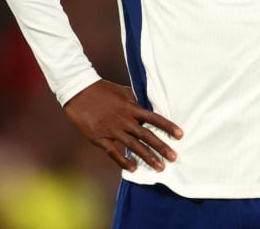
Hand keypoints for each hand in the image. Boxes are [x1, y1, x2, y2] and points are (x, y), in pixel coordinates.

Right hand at [63, 79, 182, 172]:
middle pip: (147, 135)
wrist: (78, 91)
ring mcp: (112, 129)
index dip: (168, 127)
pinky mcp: (99, 137)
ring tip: (160, 167)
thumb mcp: (123, 92)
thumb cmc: (102, 90)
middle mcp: (125, 119)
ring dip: (148, 157)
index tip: (180, 135)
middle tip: (174, 158)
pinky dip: (124, 161)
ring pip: (134, 146)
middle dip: (161, 147)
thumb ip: (136, 101)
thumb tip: (148, 106)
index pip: (154, 118)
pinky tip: (133, 169)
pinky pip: (114, 152)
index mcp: (131, 107)